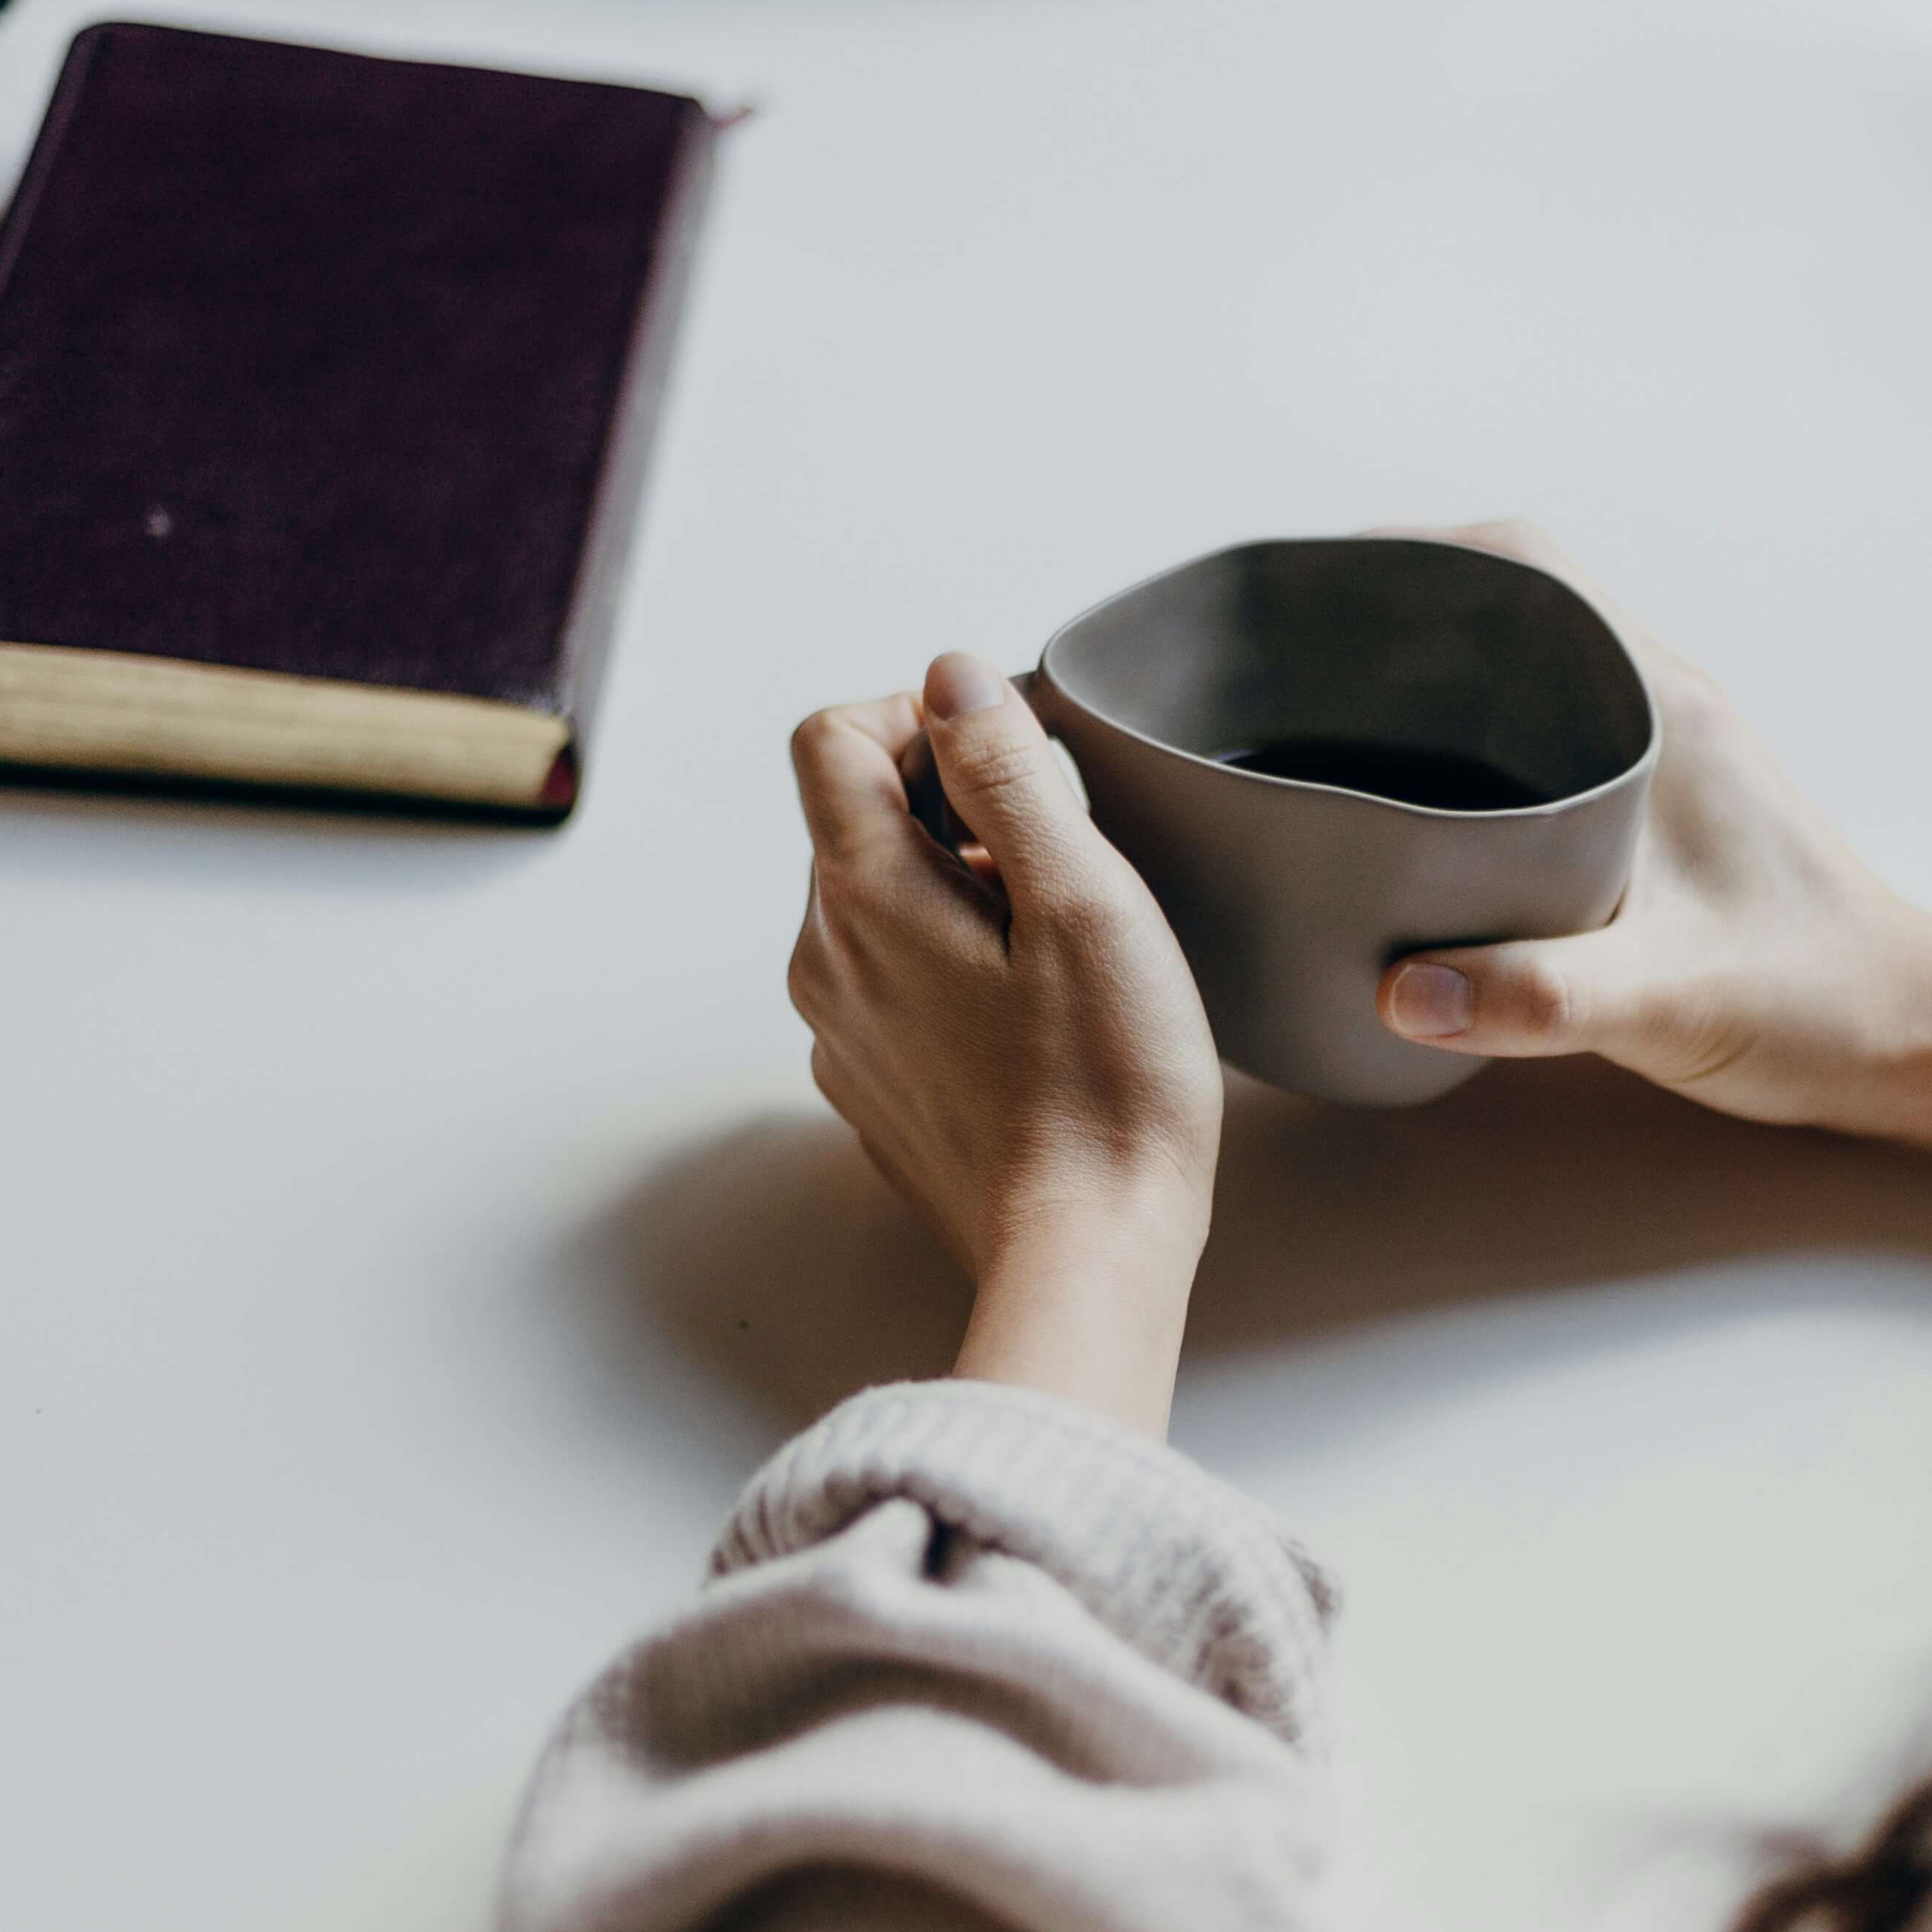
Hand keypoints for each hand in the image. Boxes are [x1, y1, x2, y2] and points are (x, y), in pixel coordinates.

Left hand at [790, 655, 1223, 1430]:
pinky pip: (894, 982)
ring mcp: (843, 1033)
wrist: (1088, 1253)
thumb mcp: (1082, 899)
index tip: (1008, 755)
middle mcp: (826, 961)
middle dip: (954, 808)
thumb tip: (954, 678)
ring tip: (1057, 945)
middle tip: (1061, 861)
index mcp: (864, 898)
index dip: (919, 718)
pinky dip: (953, 963)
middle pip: (857, 820)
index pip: (832, 740)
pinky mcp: (875, 1088)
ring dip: (958, 888)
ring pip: (879, 903)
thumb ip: (1009, 773)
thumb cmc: (1106, 1085)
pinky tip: (1035, 1015)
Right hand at [1378, 526, 1931, 1208]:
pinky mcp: (1655, 809)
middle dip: (1390, 616)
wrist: (1913, 1039)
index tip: (1315, 589)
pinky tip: (1402, 815)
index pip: (1526, 566)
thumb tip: (1400, 991)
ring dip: (1424, 684)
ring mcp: (1659, 753)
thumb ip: (1540, 997)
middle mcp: (1659, 705)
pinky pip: (1539, 738)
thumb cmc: (1814, 1003)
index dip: (1413, 554)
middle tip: (1282, 667)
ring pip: (1521, 673)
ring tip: (1314, 729)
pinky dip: (1463, 749)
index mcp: (1661, 706)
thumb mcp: (1671, 1000)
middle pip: (1505, 605)